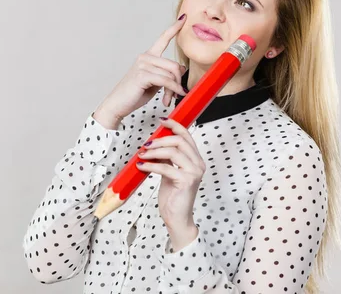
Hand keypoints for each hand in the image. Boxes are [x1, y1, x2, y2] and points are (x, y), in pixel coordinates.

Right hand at [95, 15, 187, 125]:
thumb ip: (166, 74)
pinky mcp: (142, 75)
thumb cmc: (134, 94)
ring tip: (169, 100)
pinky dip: (172, 90)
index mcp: (148, 57)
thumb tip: (182, 69)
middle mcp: (145, 57)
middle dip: (178, 82)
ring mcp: (142, 65)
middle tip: (176, 95)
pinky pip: (166, 81)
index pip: (163, 39)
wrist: (117, 104)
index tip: (183, 19)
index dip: (174, 28)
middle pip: (175, 65)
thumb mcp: (155, 82)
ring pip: (171, 74)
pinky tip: (170, 99)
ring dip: (174, 90)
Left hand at [135, 117, 204, 238]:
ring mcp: (194, 172)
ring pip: (173, 151)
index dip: (174, 126)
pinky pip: (165, 167)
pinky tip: (141, 166)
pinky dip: (151, 165)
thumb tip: (155, 144)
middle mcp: (198, 164)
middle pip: (180, 141)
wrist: (177, 218)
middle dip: (160, 140)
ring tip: (142, 154)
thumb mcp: (169, 172)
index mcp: (196, 160)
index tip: (162, 121)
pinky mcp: (186, 181)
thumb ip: (167, 159)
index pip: (187, 136)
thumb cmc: (174, 197)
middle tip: (145, 145)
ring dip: (154, 151)